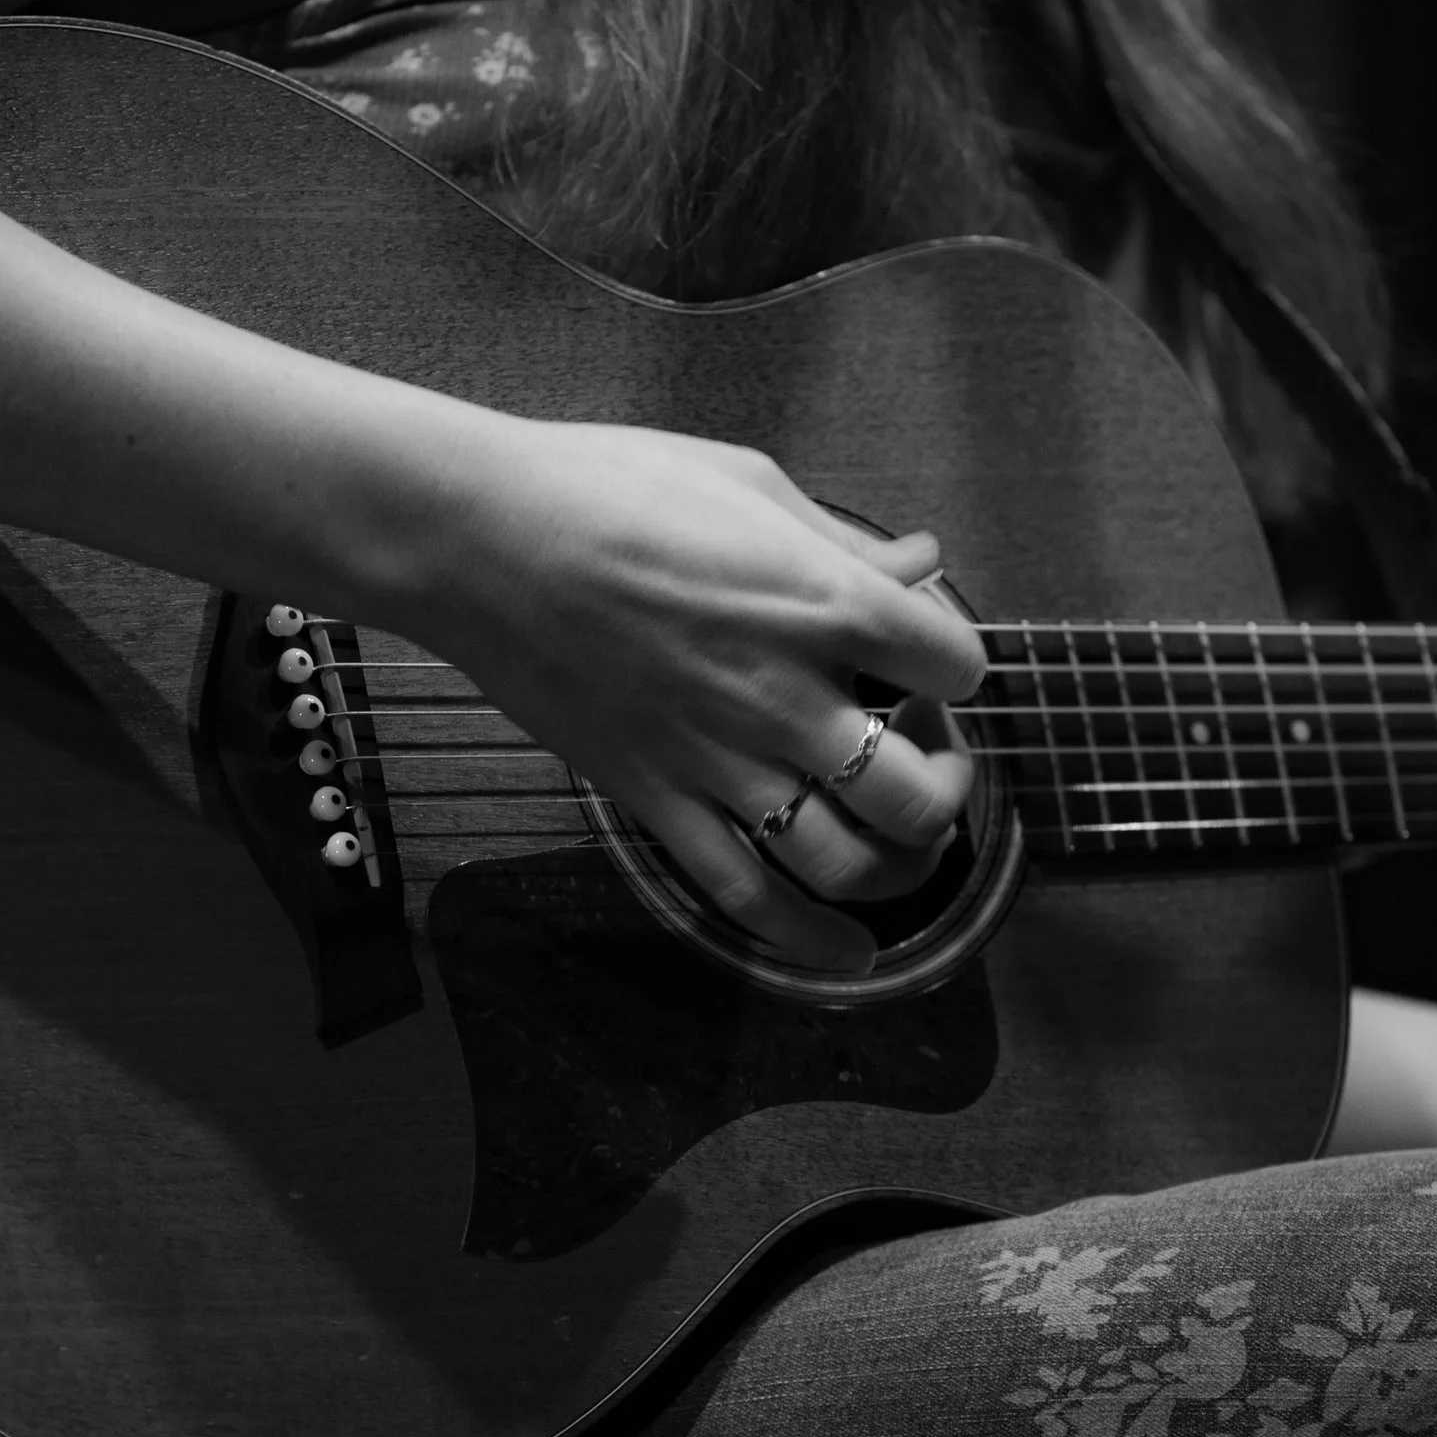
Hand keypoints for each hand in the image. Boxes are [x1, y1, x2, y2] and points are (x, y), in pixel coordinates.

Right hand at [394, 417, 986, 972]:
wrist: (480, 538)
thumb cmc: (609, 488)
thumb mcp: (747, 482)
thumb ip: (843, 541)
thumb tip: (918, 565)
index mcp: (822, 600)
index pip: (956, 665)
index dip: (956, 668)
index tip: (926, 662)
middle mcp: (786, 695)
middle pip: (920, 794)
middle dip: (944, 788)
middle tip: (926, 763)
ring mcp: (719, 759)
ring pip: (848, 862)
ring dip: (892, 866)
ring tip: (889, 838)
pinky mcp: (655, 800)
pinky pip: (745, 897)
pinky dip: (807, 941)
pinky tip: (847, 954)